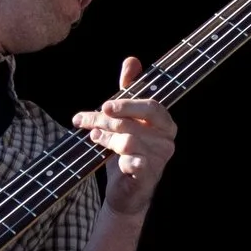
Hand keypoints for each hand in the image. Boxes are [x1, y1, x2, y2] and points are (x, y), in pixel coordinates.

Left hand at [74, 56, 177, 218]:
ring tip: (94, 137)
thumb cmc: (124, 149)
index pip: (152, 106)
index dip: (127, 104)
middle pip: (132, 122)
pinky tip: (109, 157)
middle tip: (83, 120)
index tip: (104, 105)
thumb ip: (128, 91)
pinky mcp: (150, 176)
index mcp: (165, 123)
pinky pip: (133, 161)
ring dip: (105, 137)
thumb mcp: (124, 117)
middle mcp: (167, 140)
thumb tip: (132, 60)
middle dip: (103, 119)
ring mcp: (160, 159)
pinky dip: (118, 158)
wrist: (124, 190)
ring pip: (129, 140)